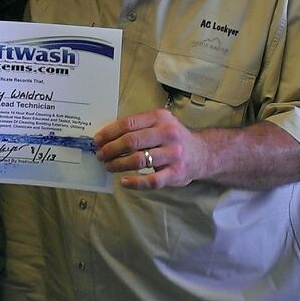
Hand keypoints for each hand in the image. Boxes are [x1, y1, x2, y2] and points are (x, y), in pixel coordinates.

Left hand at [94, 109, 209, 189]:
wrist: (202, 153)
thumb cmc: (172, 138)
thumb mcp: (159, 123)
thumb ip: (139, 126)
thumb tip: (107, 135)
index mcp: (160, 118)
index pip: (128, 123)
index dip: (109, 132)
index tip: (97, 140)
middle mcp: (167, 134)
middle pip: (131, 141)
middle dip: (111, 149)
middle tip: (100, 155)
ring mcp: (173, 154)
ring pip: (138, 160)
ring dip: (118, 164)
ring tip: (108, 166)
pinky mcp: (175, 173)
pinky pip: (151, 180)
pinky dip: (135, 182)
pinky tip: (124, 182)